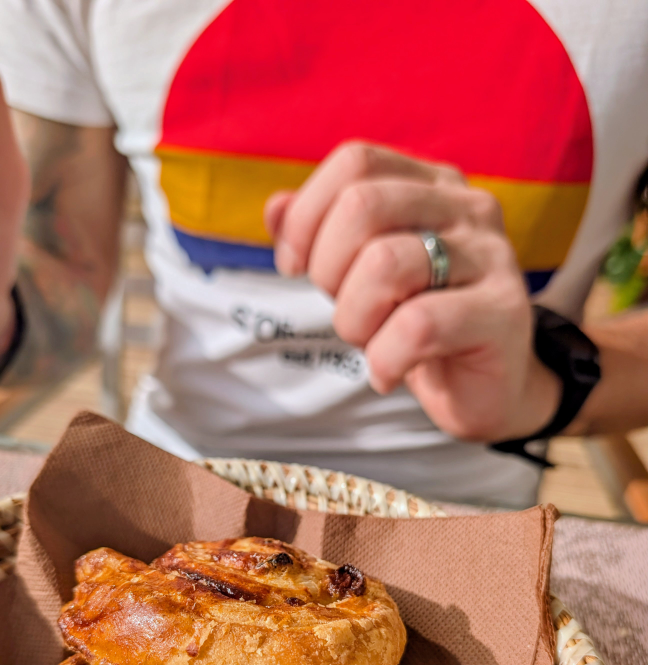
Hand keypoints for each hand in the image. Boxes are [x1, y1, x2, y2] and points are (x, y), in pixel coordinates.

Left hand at [264, 142, 560, 443]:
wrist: (482, 389)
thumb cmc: (415, 326)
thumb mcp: (357, 276)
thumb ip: (318, 235)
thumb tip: (275, 208)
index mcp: (430, 184)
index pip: (355, 161)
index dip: (308, 216)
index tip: (297, 267)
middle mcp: (466, 207)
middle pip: (362, 204)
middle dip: (328, 270)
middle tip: (345, 311)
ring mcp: (490, 256)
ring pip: (385, 264)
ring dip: (355, 319)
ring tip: (371, 344)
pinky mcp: (504, 312)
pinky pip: (418, 326)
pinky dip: (385, 359)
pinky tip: (390, 373)